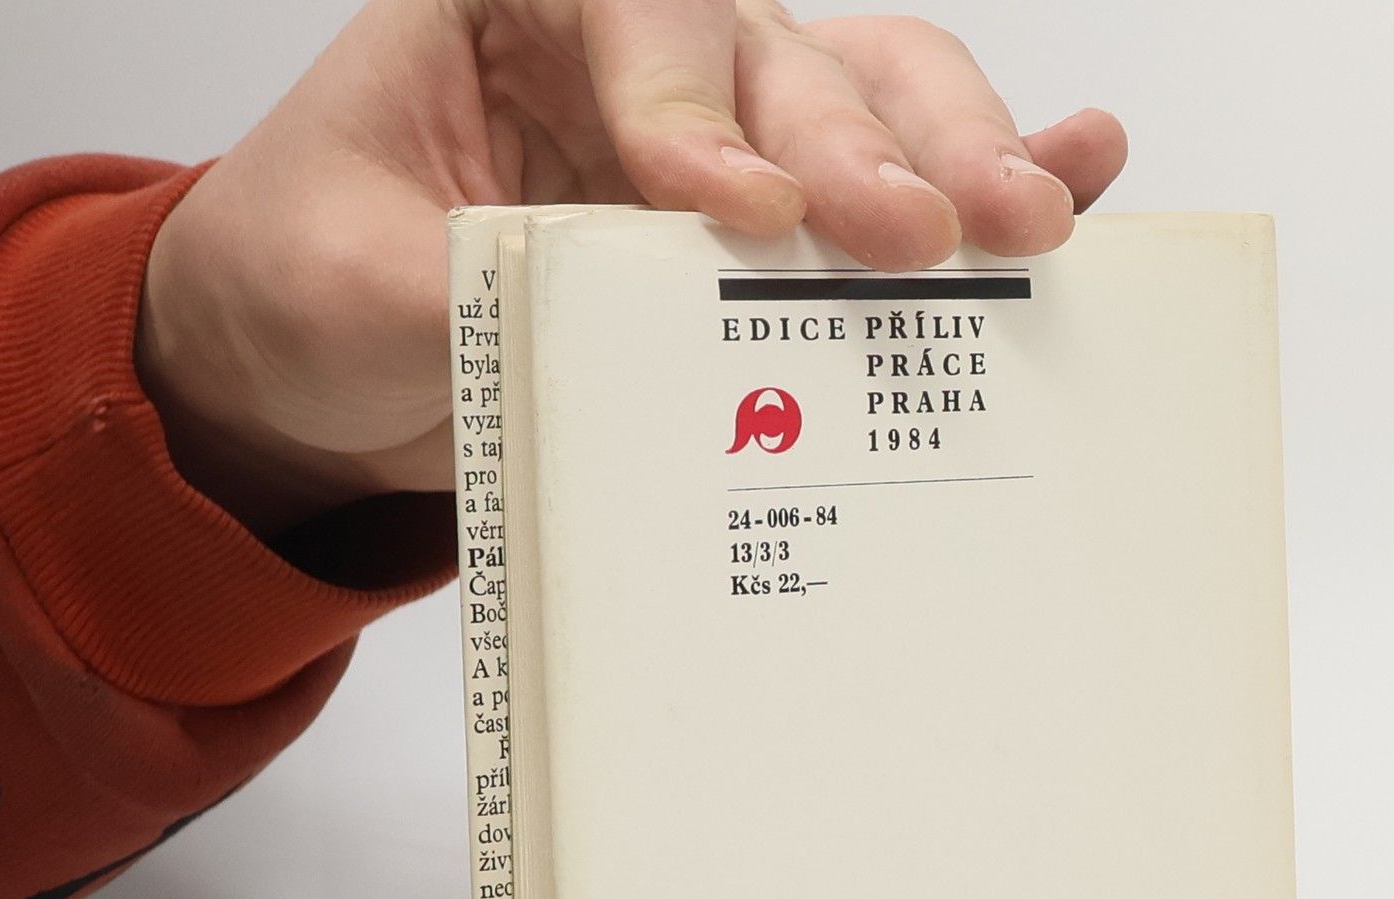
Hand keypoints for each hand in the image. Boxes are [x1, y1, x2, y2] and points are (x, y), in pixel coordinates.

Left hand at [137, 0, 1127, 533]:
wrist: (318, 367)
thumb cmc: (315, 283)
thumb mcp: (343, 284)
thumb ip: (464, 282)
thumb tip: (598, 315)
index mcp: (519, 9)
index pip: (636, 8)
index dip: (691, 104)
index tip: (724, 216)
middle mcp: (641, 50)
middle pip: (784, 54)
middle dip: (863, 145)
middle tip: (927, 231)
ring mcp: (721, 128)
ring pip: (867, 95)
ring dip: (953, 157)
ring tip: (1028, 221)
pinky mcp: (770, 226)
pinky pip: (889, 174)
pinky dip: (980, 173)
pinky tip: (1078, 170)